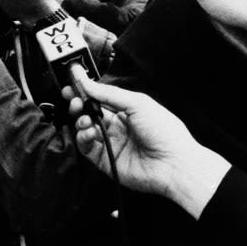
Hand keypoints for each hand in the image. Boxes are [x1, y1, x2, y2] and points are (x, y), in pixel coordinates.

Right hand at [63, 78, 229, 219]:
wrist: (174, 164)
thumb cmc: (165, 132)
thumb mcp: (138, 103)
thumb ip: (109, 93)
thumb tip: (86, 81)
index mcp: (127, 111)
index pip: (100, 98)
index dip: (86, 92)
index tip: (73, 84)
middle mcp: (118, 127)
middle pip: (89, 113)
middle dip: (79, 105)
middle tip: (74, 101)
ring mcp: (111, 143)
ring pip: (85, 130)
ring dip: (80, 121)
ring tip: (84, 119)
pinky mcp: (105, 160)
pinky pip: (87, 148)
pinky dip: (83, 138)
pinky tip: (90, 133)